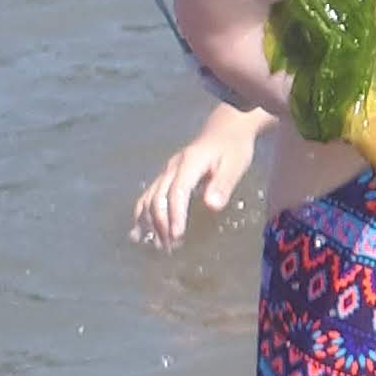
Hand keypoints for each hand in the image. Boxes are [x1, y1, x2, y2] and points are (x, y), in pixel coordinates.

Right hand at [134, 103, 266, 244]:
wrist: (225, 128)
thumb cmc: (233, 147)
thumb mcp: (235, 164)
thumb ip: (223, 185)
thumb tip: (211, 206)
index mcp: (189, 163)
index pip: (177, 192)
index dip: (175, 214)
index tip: (177, 235)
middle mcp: (172, 167)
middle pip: (158, 197)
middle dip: (161, 223)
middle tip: (170, 247)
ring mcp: (166, 171)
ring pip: (149, 197)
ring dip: (150, 222)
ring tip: (158, 245)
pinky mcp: (166, 176)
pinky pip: (149, 195)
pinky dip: (143, 214)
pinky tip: (140, 232)